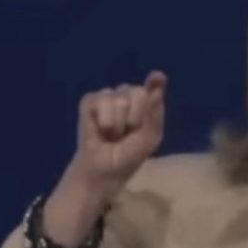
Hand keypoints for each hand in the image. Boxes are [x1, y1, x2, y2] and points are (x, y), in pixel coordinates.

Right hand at [72, 70, 166, 190]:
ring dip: (118, 124)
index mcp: (146, 103)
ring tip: (113, 134)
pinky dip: (104, 121)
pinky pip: (100, 101)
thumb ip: (154, 113)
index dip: (155, 81)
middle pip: (137, 92)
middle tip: (127, 133)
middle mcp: (127, 94)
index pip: (154, 85)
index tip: (157, 78)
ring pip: (119, 99)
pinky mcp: (90, 101)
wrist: (105, 169)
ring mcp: (108, 96)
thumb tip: (154, 89)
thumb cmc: (129, 155)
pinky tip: (100, 129)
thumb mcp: (149, 138)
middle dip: (135, 117)